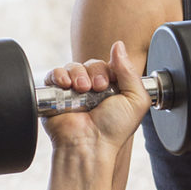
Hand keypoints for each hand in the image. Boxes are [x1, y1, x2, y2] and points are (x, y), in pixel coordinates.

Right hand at [39, 41, 150, 157]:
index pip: (109, 64)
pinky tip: (66, 86)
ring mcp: (74, 91)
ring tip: (82, 90)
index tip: (108, 84)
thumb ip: (130, 72)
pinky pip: (55, 74)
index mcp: (113, 89)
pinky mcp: (56, 95)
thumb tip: (119, 45)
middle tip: (97, 89)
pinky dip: (59, 75)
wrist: (89, 144)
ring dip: (78, 74)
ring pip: (74, 66)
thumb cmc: (114, 128)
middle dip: (95, 72)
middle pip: (92, 63)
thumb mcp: (135, 99)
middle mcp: (94, 89)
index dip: (108, 69)